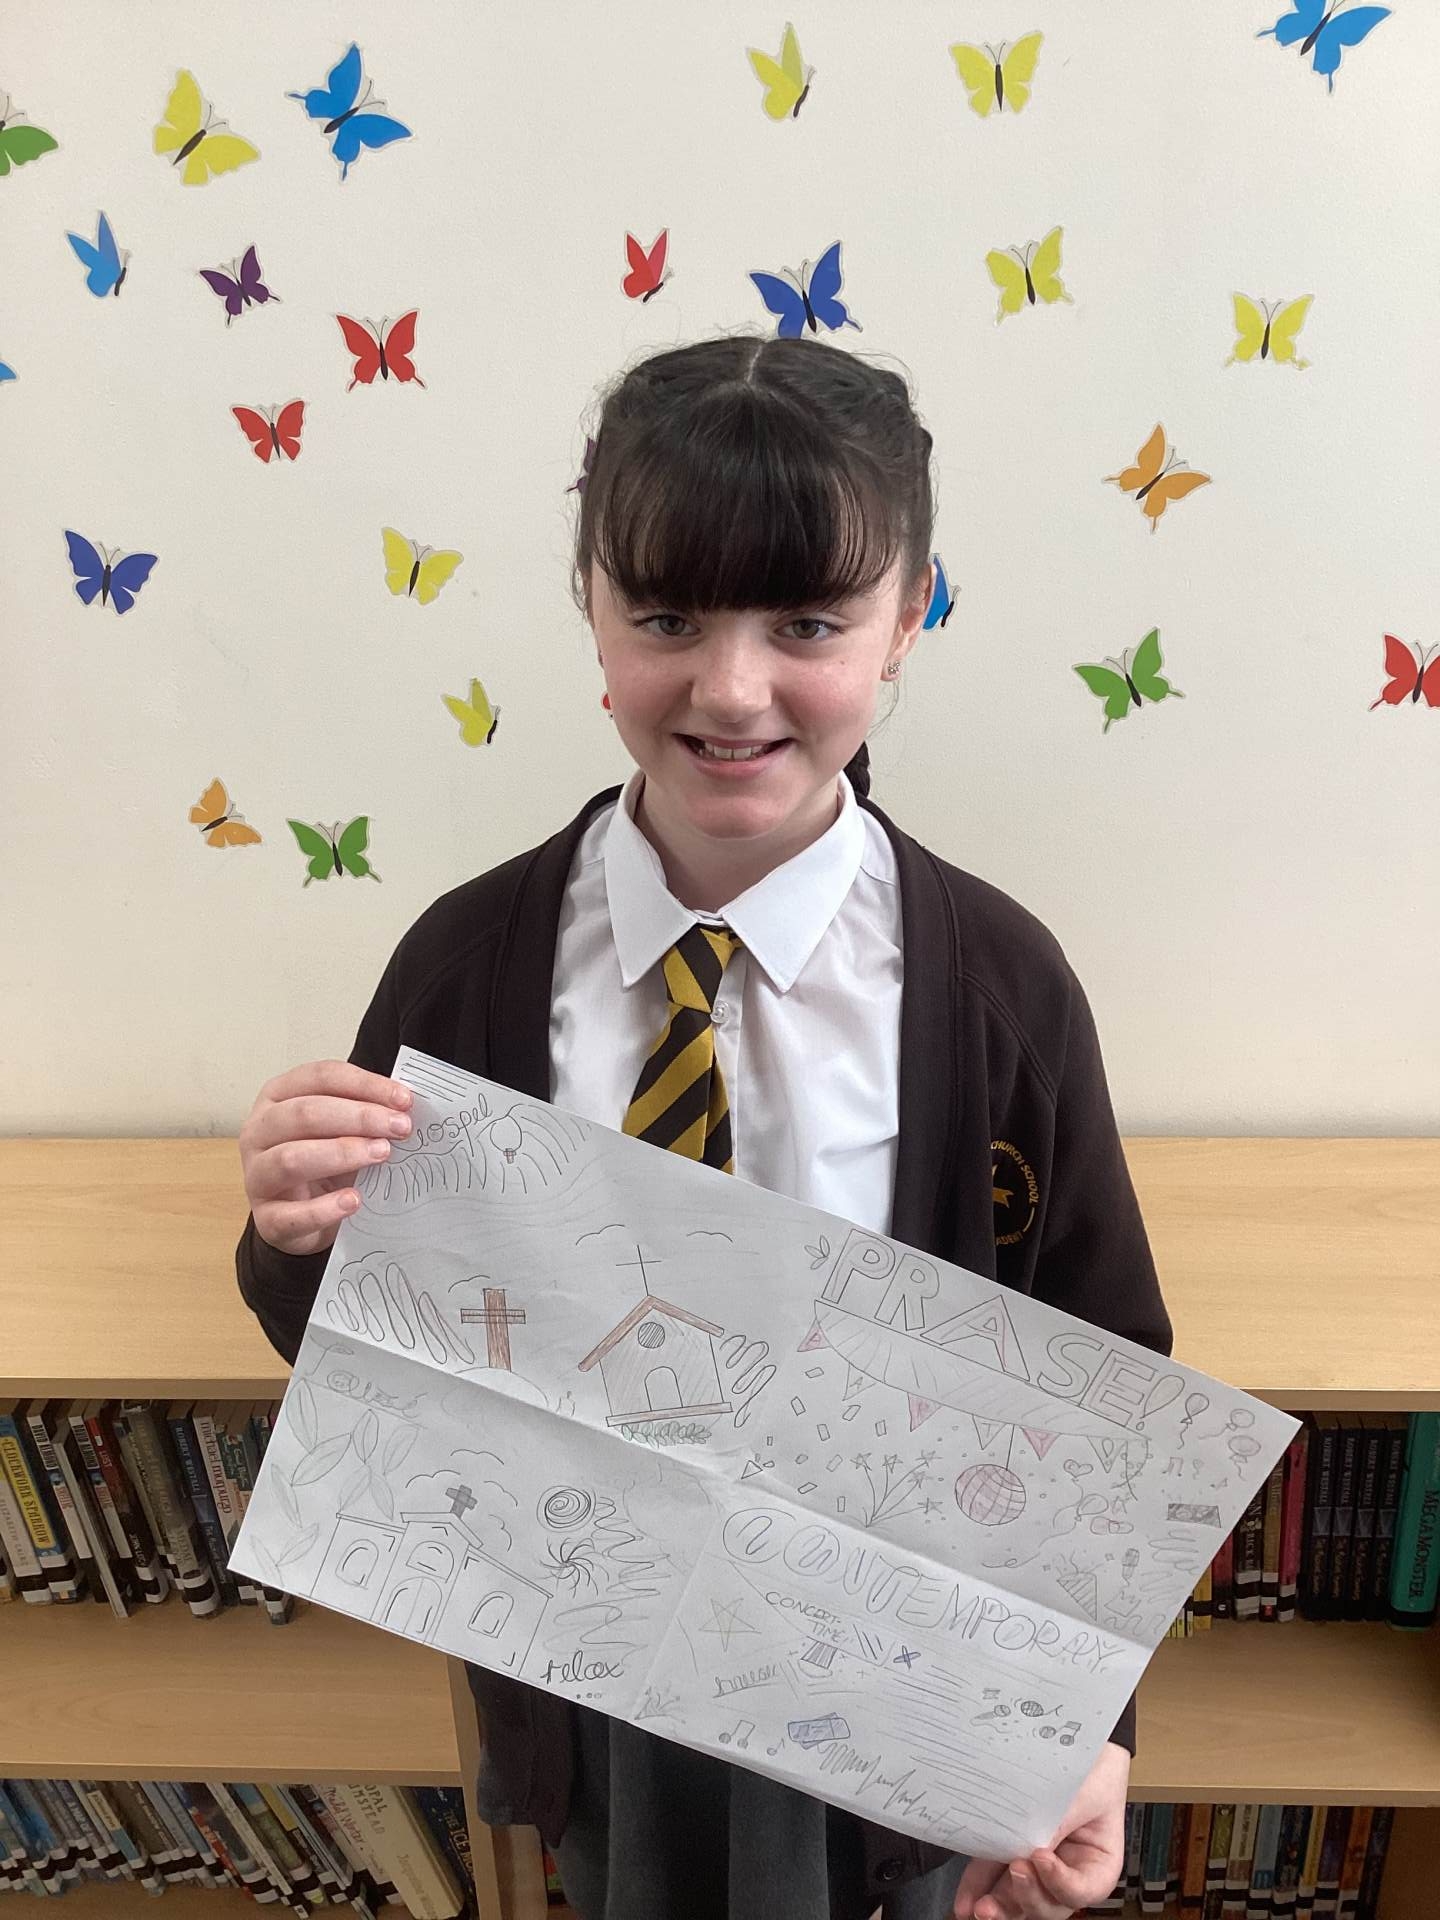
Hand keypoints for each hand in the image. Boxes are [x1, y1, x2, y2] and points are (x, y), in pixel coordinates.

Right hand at [240, 1060, 412, 1255]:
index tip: (404, 1100)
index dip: (365, 1085)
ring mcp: (256, 1175)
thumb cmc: (323, 1164)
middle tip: (400, 1127)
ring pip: (291, 1158)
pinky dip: (325, 1208)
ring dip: (341, 1154)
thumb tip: (405, 1108)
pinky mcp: (265, 1218)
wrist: (301, 1219)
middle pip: (305, 1113)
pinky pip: (292, 1213)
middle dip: (359, 1117)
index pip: (320, 1077)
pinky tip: (354, 1201)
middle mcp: (259, 1131)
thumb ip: (365, 1114)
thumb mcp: (341, 1130)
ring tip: (381, 1154)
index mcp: (277, 1097)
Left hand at [952, 1740, 1129, 1919]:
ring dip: (1000, 1904)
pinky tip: (969, 1901)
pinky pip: (996, 1874)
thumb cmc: (1092, 1765)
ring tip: (980, 1907)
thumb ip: (1055, 1824)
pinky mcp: (1012, 1850)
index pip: (1082, 1890)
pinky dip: (981, 1887)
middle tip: (1014, 1874)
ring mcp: (1039, 1864)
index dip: (1060, 1882)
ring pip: (1021, 1897)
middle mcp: (1069, 1870)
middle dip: (1028, 1898)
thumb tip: (1025, 1848)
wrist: (1078, 1735)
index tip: (1041, 1857)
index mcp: (1098, 1863)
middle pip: (1050, 1903)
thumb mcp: (1081, 1794)